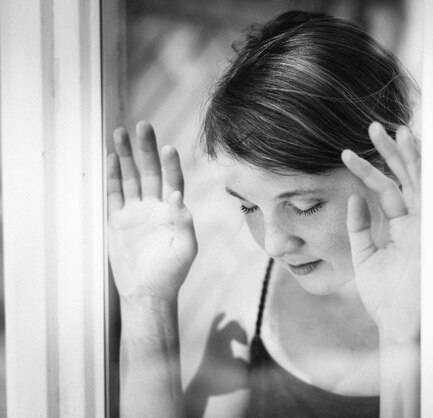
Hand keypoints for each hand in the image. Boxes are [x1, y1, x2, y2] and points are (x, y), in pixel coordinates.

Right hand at [108, 121, 197, 300]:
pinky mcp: (118, 220)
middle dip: (146, 149)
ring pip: (130, 178)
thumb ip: (184, 223)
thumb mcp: (186, 250)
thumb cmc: (172, 273)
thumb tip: (178, 197)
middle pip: (150, 171)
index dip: (171, 164)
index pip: (173, 180)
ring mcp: (135, 211)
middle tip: (143, 125)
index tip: (168, 147)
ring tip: (121, 132)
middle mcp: (155, 206)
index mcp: (173, 211)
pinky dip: (112, 177)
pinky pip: (114, 194)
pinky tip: (111, 158)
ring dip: (125, 156)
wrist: (148, 293)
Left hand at [341, 122, 419, 342]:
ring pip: (419, 180)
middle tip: (374, 127)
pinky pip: (427, 193)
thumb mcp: (366, 258)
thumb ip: (360, 228)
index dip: (369, 170)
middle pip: (405, 178)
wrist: (402, 327)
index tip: (347, 154)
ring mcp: (428, 224)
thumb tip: (353, 200)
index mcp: (403, 229)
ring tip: (390, 129)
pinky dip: (419, 171)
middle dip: (390, 152)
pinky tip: (410, 148)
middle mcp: (417, 222)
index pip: (387, 191)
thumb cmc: (386, 300)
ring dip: (406, 154)